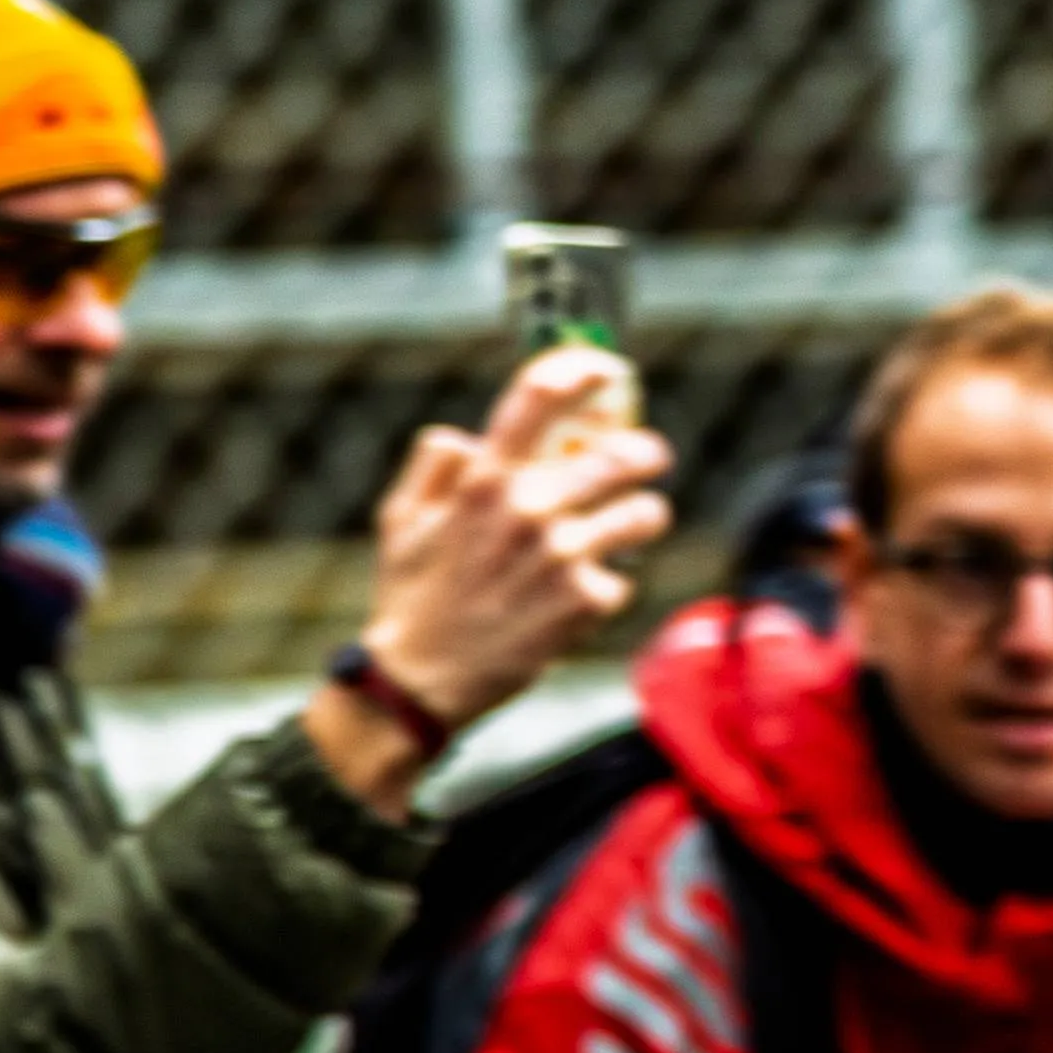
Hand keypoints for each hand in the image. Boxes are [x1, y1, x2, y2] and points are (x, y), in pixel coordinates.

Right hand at [306, 346, 671, 816]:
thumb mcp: (401, 517)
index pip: (539, 397)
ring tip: (634, 525)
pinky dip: (608, 587)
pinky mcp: (584, 601)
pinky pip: (623, 578)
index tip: (607, 369)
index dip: (583, 370)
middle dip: (646, 452)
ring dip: (645, 516)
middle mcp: (527, 507)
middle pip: (621, 453)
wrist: (419, 683)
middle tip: (650, 457)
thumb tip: (471, 436)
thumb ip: (436, 464)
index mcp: (482, 479)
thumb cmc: (410, 597)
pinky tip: (582, 598)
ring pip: (644, 513)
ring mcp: (561, 555)